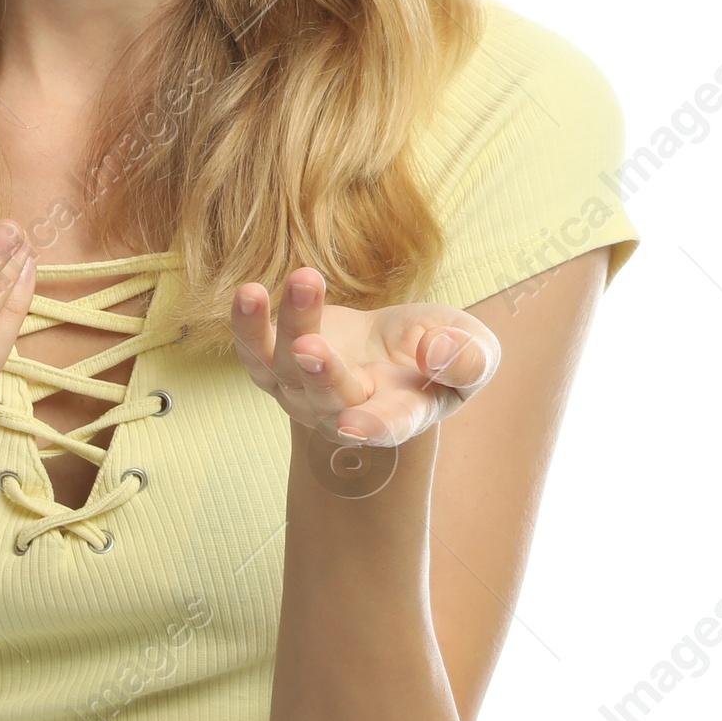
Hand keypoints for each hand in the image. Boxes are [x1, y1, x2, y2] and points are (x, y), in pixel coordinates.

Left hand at [230, 267, 498, 448]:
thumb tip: (438, 353)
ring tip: (276, 292)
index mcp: (402, 412)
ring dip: (283, 329)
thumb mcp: (474, 351)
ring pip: (285, 368)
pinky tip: (248, 293)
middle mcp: (345, 409)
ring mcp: (304, 390)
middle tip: (310, 348)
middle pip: (328, 396)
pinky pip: (254, 350)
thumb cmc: (439, 351)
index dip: (370, 428)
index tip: (350, 426)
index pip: (387, 426)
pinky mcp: (277, 362)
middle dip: (321, 373)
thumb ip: (468, 359)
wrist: (392, 348)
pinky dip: (246, 325)